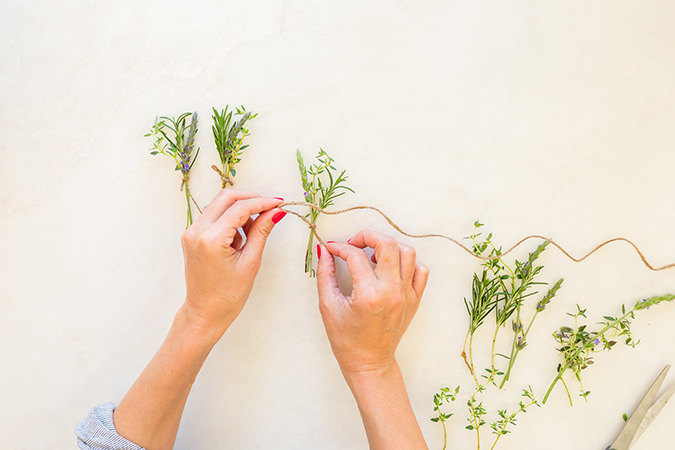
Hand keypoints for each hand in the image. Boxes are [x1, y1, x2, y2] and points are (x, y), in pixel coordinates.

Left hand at [180, 189, 284, 337]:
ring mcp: (191, 232)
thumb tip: (275, 212)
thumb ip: (262, 232)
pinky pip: (213, 216)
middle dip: (250, 200)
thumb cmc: (227, 295)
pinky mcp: (192, 236)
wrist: (205, 313)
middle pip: (226, 198)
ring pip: (219, 205)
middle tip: (270, 209)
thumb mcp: (250, 262)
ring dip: (240, 210)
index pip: (240, 208)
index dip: (262, 203)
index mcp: (211, 239)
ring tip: (253, 232)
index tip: (279, 203)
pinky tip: (240, 238)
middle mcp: (196, 231)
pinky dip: (230, 219)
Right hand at [316, 230, 428, 374]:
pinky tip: (390, 269)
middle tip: (354, 243)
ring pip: (407, 253)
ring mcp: (406, 295)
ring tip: (373, 256)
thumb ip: (325, 274)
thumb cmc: (346, 339)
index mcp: (368, 294)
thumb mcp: (328, 306)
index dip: (339, 248)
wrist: (369, 363)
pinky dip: (407, 263)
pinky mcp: (415, 300)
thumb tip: (325, 250)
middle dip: (368, 236)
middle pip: (387, 244)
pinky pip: (420, 270)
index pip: (354, 255)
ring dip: (389, 247)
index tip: (331, 249)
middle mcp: (391, 292)